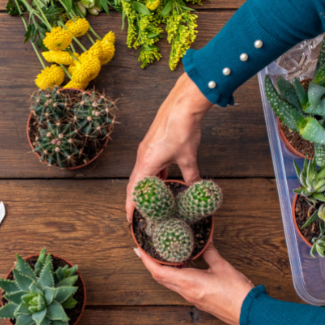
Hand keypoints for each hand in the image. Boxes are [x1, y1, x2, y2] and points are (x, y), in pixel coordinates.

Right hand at [126, 73, 212, 220]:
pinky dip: (152, 175)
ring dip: (144, 186)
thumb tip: (195, 188)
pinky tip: (162, 179)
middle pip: (134, 183)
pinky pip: (148, 164)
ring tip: (150, 199)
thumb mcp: (188, 158)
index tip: (130, 218)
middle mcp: (142, 156)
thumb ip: (191, 176)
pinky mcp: (152, 144)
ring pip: (141, 173)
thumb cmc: (181, 128)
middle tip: (137, 213)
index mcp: (147, 163)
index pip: (135, 190)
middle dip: (135, 199)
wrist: (182, 105)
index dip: (131, 205)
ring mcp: (146, 149)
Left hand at [135, 244, 254, 324]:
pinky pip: (180, 286)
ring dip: (163, 270)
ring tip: (163, 255)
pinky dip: (176, 275)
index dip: (146, 260)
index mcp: (188, 282)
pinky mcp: (198, 300)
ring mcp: (191, 297)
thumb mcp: (222, 266)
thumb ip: (210, 252)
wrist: (248, 313)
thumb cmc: (236, 293)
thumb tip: (205, 240)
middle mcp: (186, 291)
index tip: (138, 250)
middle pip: (160, 278)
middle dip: (151, 264)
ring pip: (169, 283)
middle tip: (147, 250)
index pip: (158, 271)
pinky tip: (182, 266)